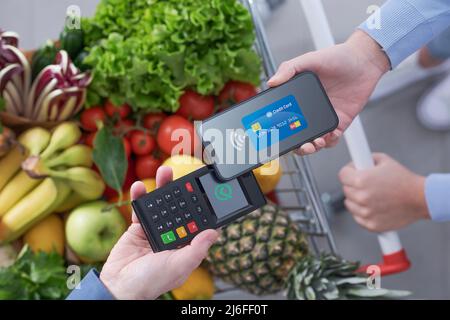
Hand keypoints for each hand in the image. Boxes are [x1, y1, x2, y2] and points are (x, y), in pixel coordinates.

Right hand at [99, 166, 218, 299]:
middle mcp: (173, 236)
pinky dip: (140, 196)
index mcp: (186, 246)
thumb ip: (197, 250)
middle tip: (187, 177)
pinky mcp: (138, 228)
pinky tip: (140, 185)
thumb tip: (215, 232)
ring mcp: (156, 230)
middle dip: (183, 192)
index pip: (199, 223)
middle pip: (181, 208)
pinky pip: (141, 208)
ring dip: (163, 187)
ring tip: (164, 171)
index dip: (204, 207)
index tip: (210, 191)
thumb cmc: (151, 282)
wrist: (118, 286)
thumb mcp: (178, 266)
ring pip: (162, 204)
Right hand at [268, 30, 389, 154]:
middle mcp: (310, 110)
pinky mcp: (340, 122)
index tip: (276, 134)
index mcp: (299, 98)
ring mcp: (324, 117)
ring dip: (312, 147)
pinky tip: (329, 135)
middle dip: (296, 146)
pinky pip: (332, 139)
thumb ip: (289, 69)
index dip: (279, 128)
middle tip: (299, 145)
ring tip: (314, 143)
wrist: (364, 61)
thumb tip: (271, 82)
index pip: (284, 117)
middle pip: (297, 135)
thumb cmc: (338, 57)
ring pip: (314, 141)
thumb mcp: (309, 59)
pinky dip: (329, 142)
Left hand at [338, 153, 429, 231]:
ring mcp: (366, 212)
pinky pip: (357, 217)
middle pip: (346, 189)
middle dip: (354, 185)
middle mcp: (361, 197)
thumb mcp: (384, 160)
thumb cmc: (404, 181)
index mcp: (361, 180)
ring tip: (372, 195)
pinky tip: (374, 206)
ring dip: (356, 199)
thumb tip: (357, 161)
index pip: (342, 174)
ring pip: (349, 204)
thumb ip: (366, 159)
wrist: (420, 199)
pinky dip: (363, 212)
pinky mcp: (371, 224)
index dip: (349, 171)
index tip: (354, 172)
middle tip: (368, 184)